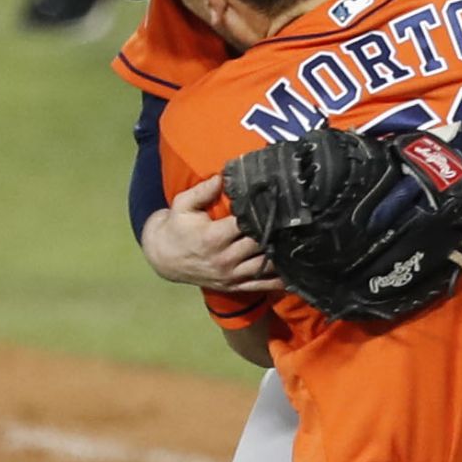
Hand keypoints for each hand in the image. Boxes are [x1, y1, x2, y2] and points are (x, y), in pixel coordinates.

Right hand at [141, 181, 284, 292]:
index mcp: (213, 237)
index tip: (276, 200)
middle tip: (294, 217)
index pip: (246, 223)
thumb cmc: (175, 227)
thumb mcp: (182, 204)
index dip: (262, 211)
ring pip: (265, 264)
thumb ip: (203, 190)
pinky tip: (294, 269)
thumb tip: (223, 176)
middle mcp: (225, 258)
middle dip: (276, 230)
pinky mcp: (235, 285)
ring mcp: (231, 275)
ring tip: (297, 237)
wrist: (163, 258)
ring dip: (282, 252)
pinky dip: (280, 279)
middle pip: (260, 243)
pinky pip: (262, 285)